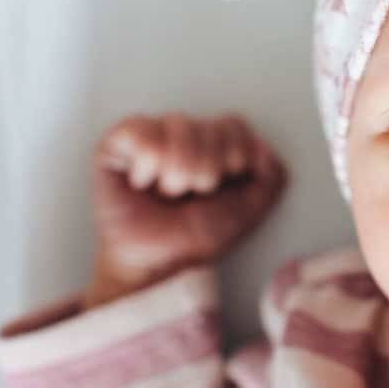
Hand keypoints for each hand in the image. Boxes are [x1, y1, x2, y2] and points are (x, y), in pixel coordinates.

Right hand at [92, 112, 287, 287]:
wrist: (157, 264)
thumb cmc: (196, 236)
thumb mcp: (250, 209)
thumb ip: (272, 176)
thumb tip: (262, 145)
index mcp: (216, 146)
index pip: (235, 125)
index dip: (235, 156)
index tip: (222, 186)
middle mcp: (184, 135)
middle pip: (211, 125)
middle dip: (208, 169)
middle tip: (191, 194)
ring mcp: (150, 135)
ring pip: (179, 124)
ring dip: (180, 170)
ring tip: (168, 192)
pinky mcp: (116, 144)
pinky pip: (140, 130)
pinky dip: (148, 162)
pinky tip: (143, 182)